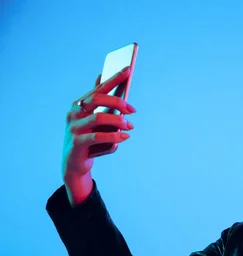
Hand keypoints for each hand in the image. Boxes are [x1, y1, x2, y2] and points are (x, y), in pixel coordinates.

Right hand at [62, 66, 135, 180]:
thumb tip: (103, 77)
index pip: (98, 88)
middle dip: (118, 102)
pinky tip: (125, 137)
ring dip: (118, 121)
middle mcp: (74, 113)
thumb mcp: (95, 120)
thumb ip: (100, 102)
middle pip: (97, 99)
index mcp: (79, 104)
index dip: (113, 78)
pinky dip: (114, 136)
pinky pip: (97, 137)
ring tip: (130, 126)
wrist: (74, 164)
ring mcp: (74, 128)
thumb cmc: (89, 138)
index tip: (129, 69)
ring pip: (98, 118)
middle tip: (133, 110)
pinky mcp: (77, 143)